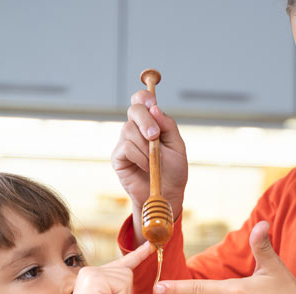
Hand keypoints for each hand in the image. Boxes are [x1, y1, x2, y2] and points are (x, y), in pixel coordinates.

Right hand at [63, 241, 153, 293]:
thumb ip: (114, 289)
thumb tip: (127, 277)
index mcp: (92, 276)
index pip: (120, 263)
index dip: (138, 255)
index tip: (149, 245)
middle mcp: (90, 271)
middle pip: (127, 274)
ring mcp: (92, 273)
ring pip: (126, 280)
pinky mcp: (96, 278)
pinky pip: (122, 287)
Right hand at [111, 90, 187, 233]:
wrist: (166, 194)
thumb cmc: (173, 171)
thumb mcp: (177, 146)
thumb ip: (168, 126)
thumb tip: (155, 108)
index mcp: (151, 123)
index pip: (141, 100)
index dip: (144, 97)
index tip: (152, 104)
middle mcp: (136, 129)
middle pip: (134, 110)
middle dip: (145, 121)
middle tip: (155, 136)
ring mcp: (125, 142)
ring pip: (129, 130)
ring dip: (145, 146)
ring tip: (154, 162)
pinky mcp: (118, 157)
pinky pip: (126, 148)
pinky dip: (139, 157)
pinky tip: (146, 167)